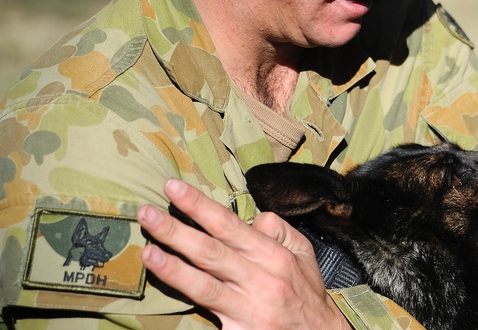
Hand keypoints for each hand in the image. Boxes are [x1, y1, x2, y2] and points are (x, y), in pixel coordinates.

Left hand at [138, 178, 348, 329]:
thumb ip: (278, 230)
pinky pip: (208, 315)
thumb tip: (250, 217)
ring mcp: (247, 308)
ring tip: (146, 251)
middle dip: (175, 230)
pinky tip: (165, 294)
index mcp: (273, 255)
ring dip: (172, 267)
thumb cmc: (306, 292)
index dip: (199, 205)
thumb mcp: (304, 253)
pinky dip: (186, 304)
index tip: (173, 187)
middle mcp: (259, 278)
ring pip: (203, 285)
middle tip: (146, 212)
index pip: (229, 224)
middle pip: (210, 251)